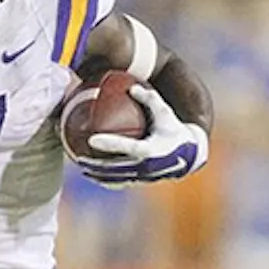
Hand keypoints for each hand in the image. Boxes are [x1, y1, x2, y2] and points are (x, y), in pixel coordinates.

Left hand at [78, 86, 208, 186]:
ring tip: (82, 167)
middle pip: (116, 169)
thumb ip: (150, 99)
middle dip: (96, 165)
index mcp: (152, 150)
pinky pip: (120, 182)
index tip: (91, 139)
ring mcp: (143, 176)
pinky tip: (93, 174)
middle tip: (79, 158)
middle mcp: (146, 166)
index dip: (109, 144)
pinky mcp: (141, 181)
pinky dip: (106, 179)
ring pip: (116, 179)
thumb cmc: (174, 130)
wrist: (189, 155)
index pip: (127, 147)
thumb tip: (132, 86)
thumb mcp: (165, 113)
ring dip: (98, 174)